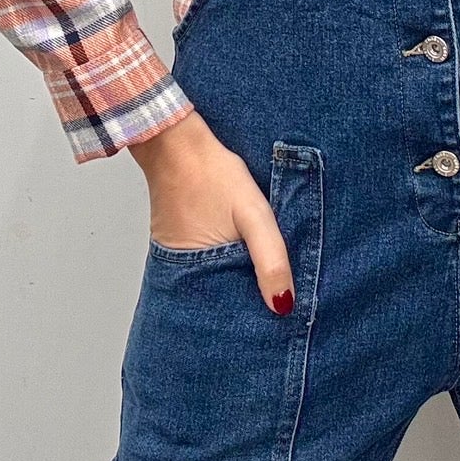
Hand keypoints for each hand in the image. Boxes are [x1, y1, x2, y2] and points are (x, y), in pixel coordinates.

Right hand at [128, 111, 295, 315]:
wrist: (175, 142)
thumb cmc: (213, 174)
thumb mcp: (252, 214)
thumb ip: (270, 258)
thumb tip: (284, 305)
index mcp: (199, 277)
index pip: (233, 316)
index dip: (258, 317)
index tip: (284, 318)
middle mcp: (183, 276)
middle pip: (224, 303)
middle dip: (250, 304)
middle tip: (282, 301)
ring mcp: (179, 261)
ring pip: (217, 283)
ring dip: (240, 284)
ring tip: (269, 281)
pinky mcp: (180, 245)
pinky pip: (208, 264)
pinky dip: (227, 265)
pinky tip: (246, 257)